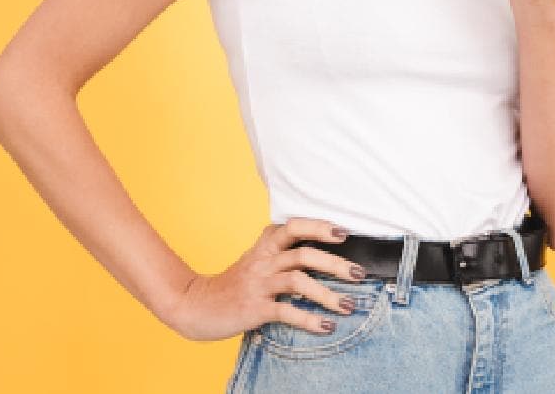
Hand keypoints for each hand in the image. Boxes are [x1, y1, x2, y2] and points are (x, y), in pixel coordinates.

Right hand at [163, 217, 366, 341]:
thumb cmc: (234, 284)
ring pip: (299, 281)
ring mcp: (258, 284)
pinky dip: (310, 319)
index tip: (344, 232)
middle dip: (335, 263)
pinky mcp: (254, 308)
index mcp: (265, 246)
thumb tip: (326, 257)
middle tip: (359, 273)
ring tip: (349, 306)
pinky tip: (326, 326)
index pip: (294, 227)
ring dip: (328, 294)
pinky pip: (286, 311)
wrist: (196, 305)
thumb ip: (284, 255)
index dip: (319, 227)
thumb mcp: (257, 261)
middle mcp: (263, 261)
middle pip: (304, 254)